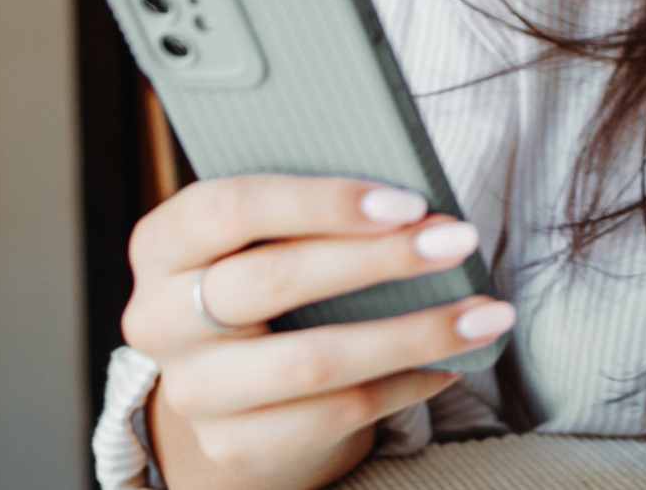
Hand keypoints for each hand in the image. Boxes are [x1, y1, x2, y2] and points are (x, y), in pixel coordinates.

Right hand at [119, 173, 513, 482]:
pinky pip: (334, 414)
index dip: (322, 203)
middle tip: (462, 241)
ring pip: (312, 361)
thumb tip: (418, 204)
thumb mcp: (269, 235)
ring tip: (486, 314)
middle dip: (381, 259)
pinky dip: (403, 385)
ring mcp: (193, 389)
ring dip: (413, 333)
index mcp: (164, 243)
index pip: (232, 208)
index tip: (410, 202)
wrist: (232, 386)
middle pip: (274, 282)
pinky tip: (449, 364)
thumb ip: (315, 213)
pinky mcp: (233, 444)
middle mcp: (160, 318)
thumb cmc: (270, 278)